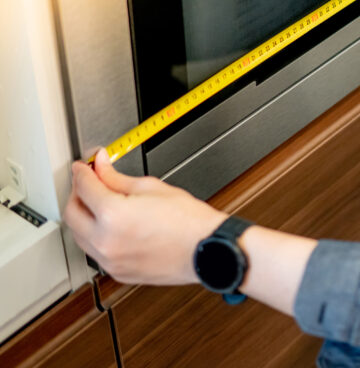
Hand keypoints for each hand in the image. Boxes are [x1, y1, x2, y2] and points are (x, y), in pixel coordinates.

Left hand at [64, 148, 226, 285]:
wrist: (208, 249)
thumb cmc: (189, 221)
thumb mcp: (152, 188)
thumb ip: (118, 178)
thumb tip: (101, 167)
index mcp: (114, 215)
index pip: (84, 187)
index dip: (82, 171)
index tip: (85, 166)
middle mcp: (106, 241)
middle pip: (72, 213)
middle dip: (77, 194)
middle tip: (90, 183)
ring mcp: (110, 260)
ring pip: (79, 236)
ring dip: (84, 217)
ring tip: (101, 204)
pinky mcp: (118, 272)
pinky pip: (95, 252)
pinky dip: (97, 237)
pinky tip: (112, 226)